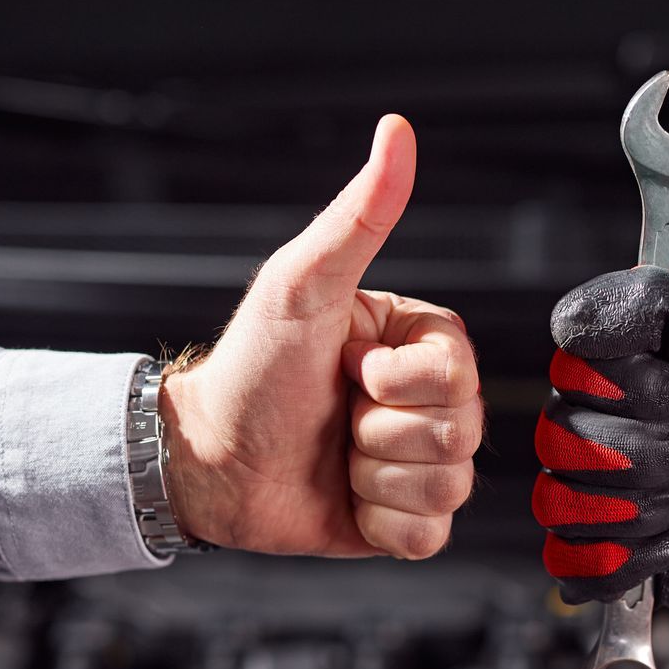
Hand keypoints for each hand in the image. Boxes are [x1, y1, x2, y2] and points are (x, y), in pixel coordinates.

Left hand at [159, 116, 481, 558]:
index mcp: (420, 344)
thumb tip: (397, 131)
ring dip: (375, 478)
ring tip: (334, 457)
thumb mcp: (303, 284)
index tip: (347, 367)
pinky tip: (344, 499)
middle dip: (382, 433)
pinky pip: (429, 537)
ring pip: (449, 487)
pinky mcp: (401, 522)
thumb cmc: (251, 367)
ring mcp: (418, 464)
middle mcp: (427, 403)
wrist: (205, 460)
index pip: (458, 372)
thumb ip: (359, 214)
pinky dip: (379, 524)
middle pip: (462, 433)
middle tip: (335, 416)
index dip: (398, 381)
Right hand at [534, 267, 668, 606]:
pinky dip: (638, 559)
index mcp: (609, 376)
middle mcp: (588, 432)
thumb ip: (654, 302)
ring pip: (565, 504)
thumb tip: (571, 326)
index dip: (646, 391)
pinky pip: (572, 563)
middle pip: (566, 441)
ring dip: (655, 507)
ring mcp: (588, 499)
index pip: (573, 373)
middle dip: (659, 454)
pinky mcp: (596, 562)